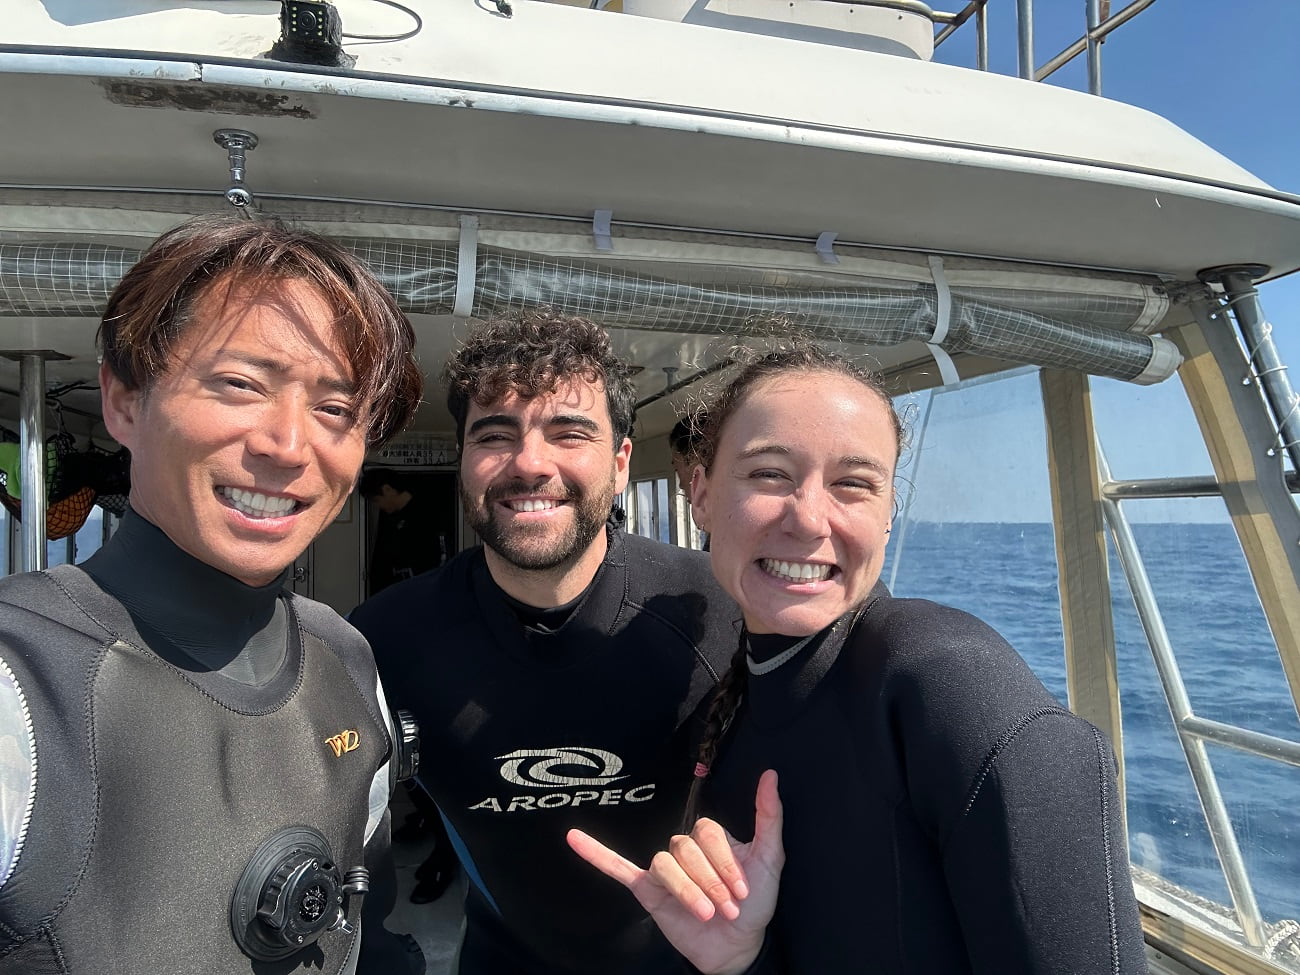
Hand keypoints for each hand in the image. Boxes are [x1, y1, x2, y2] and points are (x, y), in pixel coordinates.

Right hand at [567, 769, 782, 974]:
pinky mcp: (647, 890)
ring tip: (705, 914)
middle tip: (727, 908)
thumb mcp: (770, 859)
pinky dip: (596, 853)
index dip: (724, 862)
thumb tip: (771, 775)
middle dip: (709, 882)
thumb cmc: (755, 902)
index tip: (743, 891)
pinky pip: (617, 867)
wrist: (737, 946)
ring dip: (686, 891)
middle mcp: (685, 848)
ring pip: (664, 864)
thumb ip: (769, 816)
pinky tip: (574, 838)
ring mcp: (664, 868)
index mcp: (710, 837)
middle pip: (684, 848)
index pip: (706, 832)